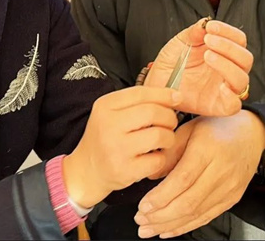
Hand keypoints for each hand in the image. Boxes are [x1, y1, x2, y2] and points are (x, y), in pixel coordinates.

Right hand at [63, 86, 179, 207]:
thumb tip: (173, 95)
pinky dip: (161, 157)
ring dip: (168, 137)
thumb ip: (136, 102)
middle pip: (152, 113)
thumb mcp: (111, 112)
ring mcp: (116, 149)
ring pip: (158, 135)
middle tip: (170, 122)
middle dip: (169, 117)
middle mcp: (108, 125)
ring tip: (164, 139)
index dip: (164, 94)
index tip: (177, 96)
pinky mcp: (125, 170)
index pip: (140, 93)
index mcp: (105, 106)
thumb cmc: (105, 138)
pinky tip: (154, 156)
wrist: (87, 170)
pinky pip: (157, 160)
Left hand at [134, 111, 264, 238]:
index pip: (183, 179)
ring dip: (170, 225)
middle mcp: (220, 171)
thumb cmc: (218, 126)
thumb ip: (170, 150)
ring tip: (149, 229)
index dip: (161, 196)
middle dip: (161, 215)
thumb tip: (149, 173)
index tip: (143, 205)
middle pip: (189, 201)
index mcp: (207, 148)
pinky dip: (186, 226)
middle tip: (140, 220)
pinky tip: (169, 230)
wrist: (251, 133)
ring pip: (197, 214)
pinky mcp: (231, 199)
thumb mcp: (189, 127)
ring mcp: (228, 188)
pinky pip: (207, 217)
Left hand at [145, 19, 251, 115]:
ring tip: (207, 56)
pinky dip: (231, 96)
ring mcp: (224, 88)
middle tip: (209, 40)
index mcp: (222, 52)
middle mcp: (227, 70)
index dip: (228, 32)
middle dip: (229, 46)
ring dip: (227, 65)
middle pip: (245, 58)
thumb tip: (206, 23)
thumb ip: (194, 32)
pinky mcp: (217, 106)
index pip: (239, 40)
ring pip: (242, 79)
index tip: (211, 27)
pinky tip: (220, 86)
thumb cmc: (171, 62)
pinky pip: (234, 105)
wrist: (156, 82)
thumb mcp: (180, 42)